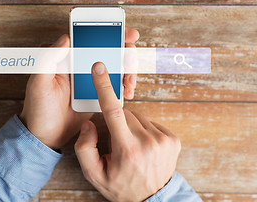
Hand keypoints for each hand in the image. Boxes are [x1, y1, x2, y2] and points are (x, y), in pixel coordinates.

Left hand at [20, 27, 138, 149]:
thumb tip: (65, 39)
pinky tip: (127, 92)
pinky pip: (115, 86)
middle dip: (125, 52)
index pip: (90, 39)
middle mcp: (81, 67)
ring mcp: (91, 81)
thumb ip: (48, 60)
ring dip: (128, 71)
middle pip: (108, 51)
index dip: (109, 32)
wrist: (46, 137)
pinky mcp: (98, 95)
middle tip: (131, 60)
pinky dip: (124, 86)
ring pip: (115, 67)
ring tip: (129, 83)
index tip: (126, 33)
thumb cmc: (38, 109)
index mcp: (67, 60)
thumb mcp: (38, 83)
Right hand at [74, 62, 180, 200]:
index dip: (104, 87)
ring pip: (138, 117)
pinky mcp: (173, 138)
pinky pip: (150, 122)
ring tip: (131, 147)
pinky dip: (143, 129)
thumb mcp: (94, 174)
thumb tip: (90, 123)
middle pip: (125, 113)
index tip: (99, 68)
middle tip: (117, 143)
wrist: (152, 199)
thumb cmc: (121, 186)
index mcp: (128, 149)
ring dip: (130, 126)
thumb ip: (85, 148)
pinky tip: (142, 145)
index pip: (113, 111)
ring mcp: (164, 139)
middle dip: (117, 123)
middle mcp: (148, 141)